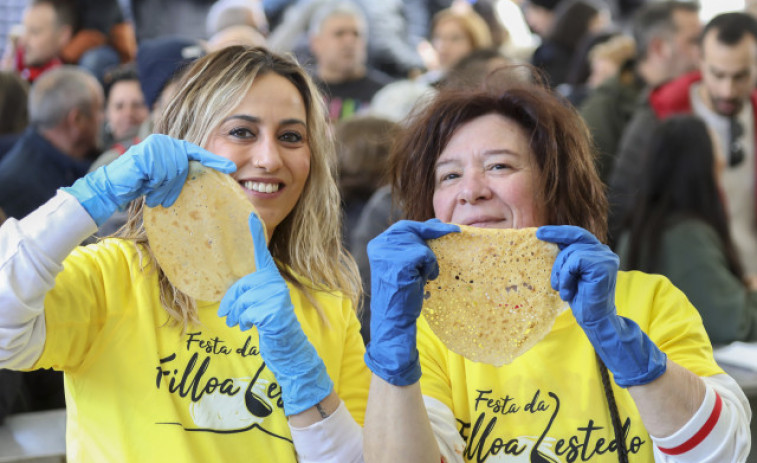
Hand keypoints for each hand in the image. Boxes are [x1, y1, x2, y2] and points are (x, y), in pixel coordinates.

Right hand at [63, 134, 235, 225]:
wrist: (112, 187)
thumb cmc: (139, 185)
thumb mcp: (164, 180)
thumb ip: (180, 174)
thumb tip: (207, 180)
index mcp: (170, 146)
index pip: (195, 152)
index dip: (213, 160)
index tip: (231, 168)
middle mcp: (164, 141)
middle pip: (184, 165)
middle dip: (174, 186)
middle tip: (163, 198)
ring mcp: (155, 145)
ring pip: (174, 170)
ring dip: (163, 187)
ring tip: (152, 193)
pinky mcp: (146, 152)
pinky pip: (162, 173)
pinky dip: (155, 183)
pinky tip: (145, 185)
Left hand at [218, 213, 331, 415]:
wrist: (289, 348)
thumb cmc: (270, 326)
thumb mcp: (257, 306)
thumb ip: (247, 296)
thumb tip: (227, 303)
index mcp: (271, 279)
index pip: (261, 254)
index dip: (256, 235)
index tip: (250, 215)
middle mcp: (276, 284)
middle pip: (241, 286)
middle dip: (232, 303)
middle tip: (230, 316)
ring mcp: (277, 297)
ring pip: (242, 301)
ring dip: (237, 316)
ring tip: (242, 323)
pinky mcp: (275, 311)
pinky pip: (247, 313)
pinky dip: (244, 322)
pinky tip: (251, 327)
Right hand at [364, 219, 459, 385]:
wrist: (393, 319)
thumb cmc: (401, 295)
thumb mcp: (402, 265)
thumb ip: (410, 246)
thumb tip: (435, 225)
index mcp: (377, 245)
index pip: (403, 227)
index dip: (425, 225)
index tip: (443, 225)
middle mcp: (380, 245)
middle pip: (413, 229)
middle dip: (434, 231)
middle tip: (454, 231)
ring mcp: (389, 253)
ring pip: (422, 244)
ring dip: (429, 260)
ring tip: (421, 276)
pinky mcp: (401, 262)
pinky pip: (427, 256)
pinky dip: (431, 268)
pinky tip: (424, 280)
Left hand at [537, 225, 666, 386]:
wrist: (595, 319)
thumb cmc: (581, 298)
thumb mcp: (569, 273)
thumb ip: (566, 256)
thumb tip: (550, 238)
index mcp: (596, 251)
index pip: (576, 234)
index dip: (558, 232)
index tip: (540, 233)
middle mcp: (604, 251)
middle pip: (571, 242)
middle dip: (558, 262)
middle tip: (555, 283)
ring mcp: (606, 257)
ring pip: (572, 252)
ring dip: (562, 273)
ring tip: (565, 290)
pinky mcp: (604, 265)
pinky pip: (575, 261)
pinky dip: (567, 276)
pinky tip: (570, 291)